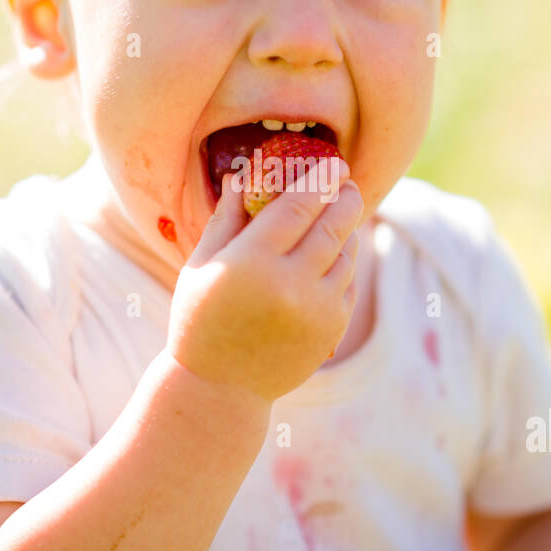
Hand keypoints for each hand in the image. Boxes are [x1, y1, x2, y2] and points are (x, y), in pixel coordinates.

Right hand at [166, 160, 362, 403]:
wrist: (220, 388)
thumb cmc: (201, 319)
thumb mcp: (202, 265)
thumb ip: (226, 218)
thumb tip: (242, 175)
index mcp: (252, 262)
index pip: (298, 205)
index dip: (319, 178)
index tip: (332, 162)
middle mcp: (290, 284)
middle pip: (333, 224)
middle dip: (344, 196)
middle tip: (346, 180)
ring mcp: (317, 309)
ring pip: (347, 253)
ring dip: (349, 227)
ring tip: (343, 211)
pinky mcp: (332, 328)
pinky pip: (349, 282)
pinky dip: (347, 261)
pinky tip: (339, 249)